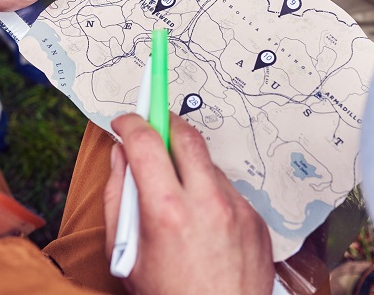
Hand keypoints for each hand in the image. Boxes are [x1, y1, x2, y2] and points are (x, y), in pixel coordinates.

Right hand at [104, 113, 274, 294]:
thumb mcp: (125, 253)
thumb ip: (117, 197)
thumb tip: (119, 156)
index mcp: (166, 210)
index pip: (146, 141)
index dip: (130, 123)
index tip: (124, 121)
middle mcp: (206, 202)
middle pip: (186, 134)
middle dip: (164, 122)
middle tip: (151, 128)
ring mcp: (237, 209)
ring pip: (208, 163)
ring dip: (189, 164)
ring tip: (177, 195)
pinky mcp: (256, 219)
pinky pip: (228, 189)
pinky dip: (210, 192)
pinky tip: (202, 221)